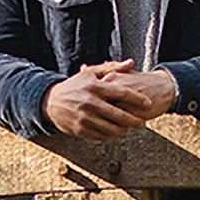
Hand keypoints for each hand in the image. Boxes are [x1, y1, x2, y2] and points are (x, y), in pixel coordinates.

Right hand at [44, 61, 177, 138]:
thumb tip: (131, 63)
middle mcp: (90, 102)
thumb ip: (112, 68)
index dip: (138, 99)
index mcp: (95, 87)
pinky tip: (116, 132)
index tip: (148, 104)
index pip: (122, 93)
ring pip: (112, 128)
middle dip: (135, 121)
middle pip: (120, 115)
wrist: (51, 102)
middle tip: (143, 123)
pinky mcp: (80, 129)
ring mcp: (85, 117)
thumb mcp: (91, 74)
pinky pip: (101, 136)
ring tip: (129, 128)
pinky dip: (111, 136)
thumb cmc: (75, 86)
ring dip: (124, 130)